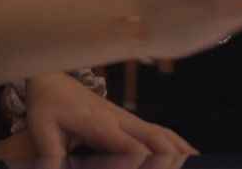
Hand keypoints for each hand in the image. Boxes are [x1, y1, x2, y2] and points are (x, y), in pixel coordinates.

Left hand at [23, 73, 195, 154]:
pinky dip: (179, 143)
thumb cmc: (47, 108)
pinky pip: (161, 132)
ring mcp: (128, 119)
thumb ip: (52, 158)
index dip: (143, 161)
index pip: (128, 146)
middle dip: (171, 158)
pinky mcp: (131, 121)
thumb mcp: (41, 132)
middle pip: (154, 139)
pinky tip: (193, 154)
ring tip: (200, 162)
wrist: (53, 81)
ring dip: (181, 150)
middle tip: (190, 167)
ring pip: (163, 135)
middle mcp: (119, 119)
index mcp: (98, 124)